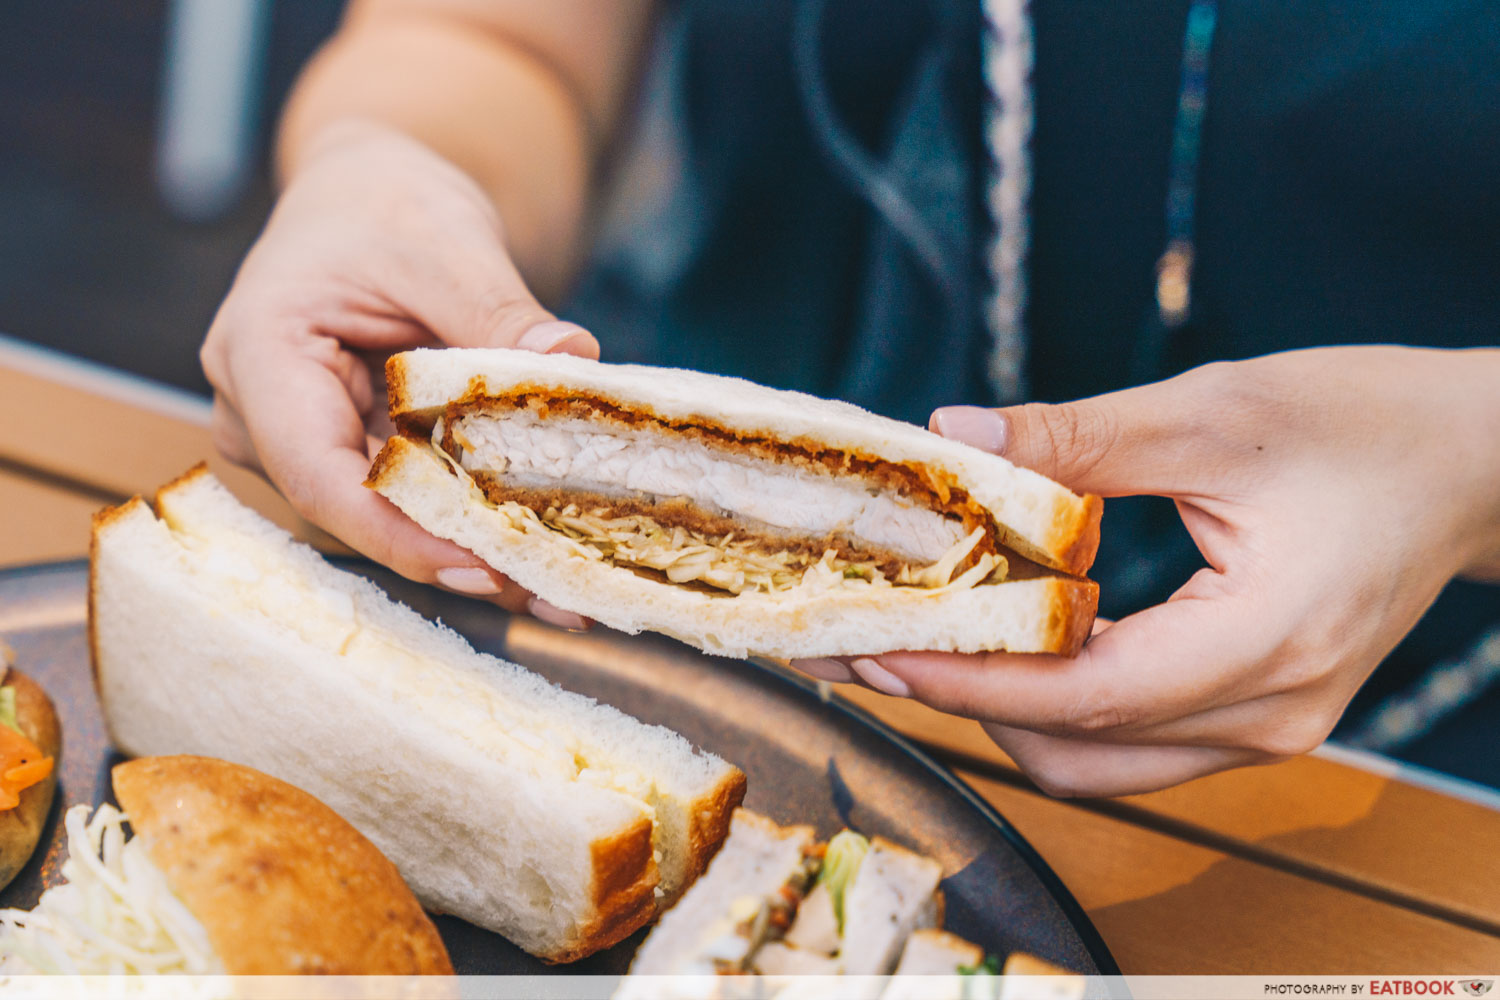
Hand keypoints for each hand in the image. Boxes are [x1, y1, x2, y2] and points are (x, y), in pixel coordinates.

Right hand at [201, 119, 593, 626]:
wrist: (367, 196)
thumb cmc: (385, 203)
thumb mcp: (445, 241)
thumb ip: (499, 308)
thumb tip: (570, 358)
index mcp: (258, 352)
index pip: (317, 473)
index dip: (398, 533)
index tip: (482, 565)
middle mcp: (264, 416)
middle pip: (359, 513)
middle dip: (459, 553)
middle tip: (559, 591)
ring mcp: (304, 444)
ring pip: (389, 519)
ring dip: (478, 549)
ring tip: (570, 586)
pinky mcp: (349, 457)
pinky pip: (412, 501)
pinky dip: (477, 521)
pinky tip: (549, 552)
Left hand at [793, 347, 1499, 795]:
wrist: (1471, 459)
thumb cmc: (1362, 423)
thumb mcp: (1213, 414)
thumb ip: (1075, 440)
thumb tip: (952, 440)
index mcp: (1266, 643)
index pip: (1079, 696)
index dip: (963, 678)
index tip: (872, 647)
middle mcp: (1269, 715)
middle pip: (1075, 749)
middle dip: (966, 698)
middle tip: (879, 634)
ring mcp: (1269, 727)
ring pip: (1098, 759)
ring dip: (1007, 704)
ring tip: (932, 630)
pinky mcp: (1258, 714)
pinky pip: (1132, 736)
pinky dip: (1060, 697)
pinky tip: (1016, 632)